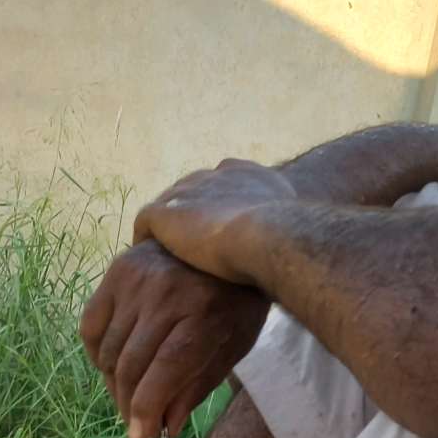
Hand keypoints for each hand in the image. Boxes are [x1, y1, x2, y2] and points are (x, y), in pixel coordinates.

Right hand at [79, 240, 270, 437]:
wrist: (231, 238)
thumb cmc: (238, 301)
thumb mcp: (233, 346)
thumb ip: (197, 385)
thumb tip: (164, 425)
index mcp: (204, 315)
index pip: (164, 370)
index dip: (147, 407)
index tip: (142, 435)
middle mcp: (166, 295)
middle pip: (131, 364)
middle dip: (129, 404)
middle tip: (136, 423)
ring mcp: (137, 279)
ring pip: (107, 350)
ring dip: (113, 383)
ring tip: (128, 396)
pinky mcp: (116, 270)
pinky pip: (90, 323)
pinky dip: (96, 351)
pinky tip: (111, 364)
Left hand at [130, 159, 299, 286]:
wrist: (268, 237)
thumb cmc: (287, 240)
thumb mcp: (291, 226)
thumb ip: (279, 226)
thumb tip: (284, 247)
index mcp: (248, 174)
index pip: (227, 185)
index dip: (222, 209)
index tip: (222, 232)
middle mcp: (216, 174)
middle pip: (195, 192)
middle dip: (193, 216)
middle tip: (193, 247)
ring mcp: (188, 189)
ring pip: (171, 208)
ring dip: (170, 229)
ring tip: (167, 257)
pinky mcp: (164, 210)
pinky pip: (146, 225)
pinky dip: (147, 241)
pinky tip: (149, 263)